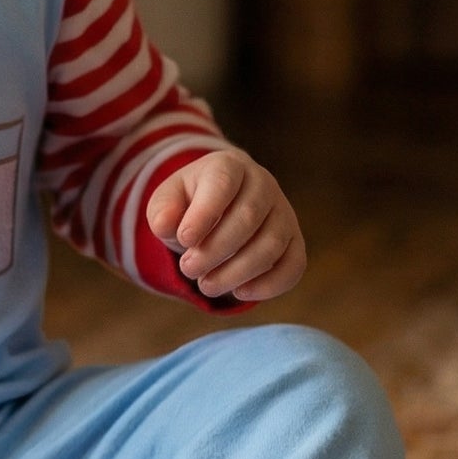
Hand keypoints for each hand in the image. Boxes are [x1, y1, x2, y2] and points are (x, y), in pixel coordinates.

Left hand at [145, 150, 305, 302]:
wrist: (218, 208)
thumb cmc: (190, 204)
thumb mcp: (167, 201)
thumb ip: (162, 210)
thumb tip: (165, 225)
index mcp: (229, 166)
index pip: (222, 184)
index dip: (203, 215)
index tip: (184, 240)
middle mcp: (263, 184)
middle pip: (248, 218)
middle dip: (215, 250)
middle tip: (188, 268)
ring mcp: (284, 213)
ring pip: (271, 245)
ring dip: (237, 272)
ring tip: (206, 285)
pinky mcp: (295, 241)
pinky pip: (293, 265)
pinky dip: (269, 285)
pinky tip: (239, 292)